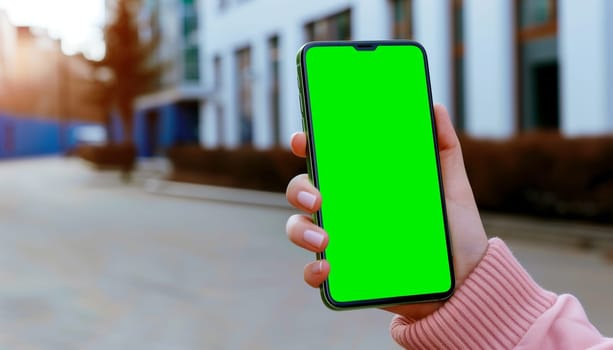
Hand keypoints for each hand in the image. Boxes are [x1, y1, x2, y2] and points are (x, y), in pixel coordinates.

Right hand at [285, 105, 487, 319]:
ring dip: (300, 230)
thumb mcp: (452, 187)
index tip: (303, 140)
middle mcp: (347, 210)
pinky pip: (315, 271)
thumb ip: (444, 149)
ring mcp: (343, 241)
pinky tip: (327, 268)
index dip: (307, 146)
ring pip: (300, 228)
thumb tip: (434, 107)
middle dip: (300, 189)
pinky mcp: (345, 274)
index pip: (328, 161)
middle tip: (318, 197)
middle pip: (304, 190)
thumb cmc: (454, 232)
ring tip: (324, 240)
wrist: (464, 285)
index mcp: (364, 185)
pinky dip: (313, 271)